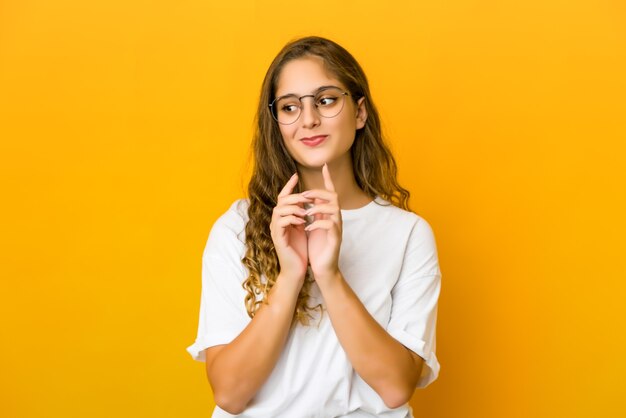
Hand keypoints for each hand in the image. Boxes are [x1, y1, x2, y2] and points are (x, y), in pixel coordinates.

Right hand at [269, 173, 310, 282]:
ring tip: (305, 210)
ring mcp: (276, 230)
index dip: (289, 186)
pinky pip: (281, 223)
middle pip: (281, 201)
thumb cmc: (300, 250)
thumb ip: (302, 215)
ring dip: (293, 207)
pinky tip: (302, 221)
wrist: (296, 271)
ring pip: (279, 210)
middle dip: (294, 196)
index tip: (296, 175)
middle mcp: (277, 222)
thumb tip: (308, 201)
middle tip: (306, 197)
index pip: (283, 198)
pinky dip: (291, 219)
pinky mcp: (278, 239)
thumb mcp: (302, 229)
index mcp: (283, 219)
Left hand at [304, 164, 341, 281]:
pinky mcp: (335, 239)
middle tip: (303, 195)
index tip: (324, 165)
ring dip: (317, 207)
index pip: (330, 193)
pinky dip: (317, 224)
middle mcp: (335, 219)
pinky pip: (329, 225)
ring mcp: (337, 228)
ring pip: (333, 208)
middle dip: (317, 193)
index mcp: (328, 214)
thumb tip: (309, 197)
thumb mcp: (313, 225)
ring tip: (305, 212)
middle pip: (332, 197)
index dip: (328, 179)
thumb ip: (314, 212)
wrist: (322, 268)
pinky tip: (307, 228)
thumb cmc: (317, 247)